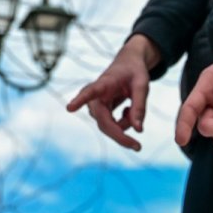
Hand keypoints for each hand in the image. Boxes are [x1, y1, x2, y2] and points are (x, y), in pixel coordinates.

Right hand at [65, 35, 158, 151]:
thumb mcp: (142, 85)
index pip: (90, 92)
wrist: (128, 65)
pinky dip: (124, 123)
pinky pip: (113, 127)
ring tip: (132, 107)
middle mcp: (95, 97)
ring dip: (125, 124)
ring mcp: (95, 107)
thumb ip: (140, 106)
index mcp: (103, 84)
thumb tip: (138, 130)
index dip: (80, 100)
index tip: (70, 108)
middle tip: (138, 147)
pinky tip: (126, 110)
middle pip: (103, 123)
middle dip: (120, 136)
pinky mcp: (99, 113)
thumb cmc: (134, 72)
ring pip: (109, 127)